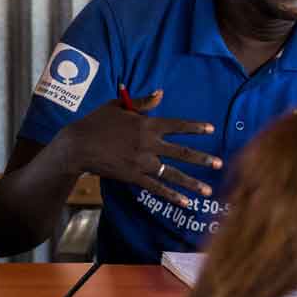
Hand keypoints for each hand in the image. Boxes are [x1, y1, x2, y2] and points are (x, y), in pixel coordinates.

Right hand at [57, 90, 221, 207]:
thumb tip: (161, 93)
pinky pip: (156, 188)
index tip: (211, 129)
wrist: (76, 146)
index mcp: (146, 125)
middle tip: (220, 164)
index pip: (177, 125)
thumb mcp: (117, 106)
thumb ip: (142, 102)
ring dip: (192, 183)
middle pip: (182, 152)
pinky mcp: (133, 177)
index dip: (195, 127)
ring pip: (173, 174)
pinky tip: (186, 202)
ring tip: (208, 191)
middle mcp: (148, 144)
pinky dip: (172, 195)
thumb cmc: (95, 123)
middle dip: (202, 159)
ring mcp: (142, 162)